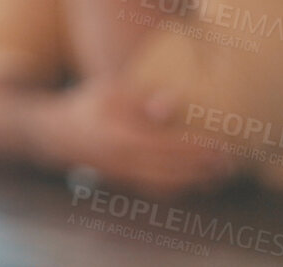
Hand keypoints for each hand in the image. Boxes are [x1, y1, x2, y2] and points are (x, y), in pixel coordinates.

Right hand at [36, 76, 233, 198]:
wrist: (53, 134)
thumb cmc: (86, 105)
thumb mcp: (110, 91)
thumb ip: (142, 97)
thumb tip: (174, 103)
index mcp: (121, 138)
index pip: (169, 147)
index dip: (197, 149)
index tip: (220, 146)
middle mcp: (123, 162)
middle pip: (172, 171)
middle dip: (202, 169)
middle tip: (229, 163)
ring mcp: (122, 176)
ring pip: (166, 185)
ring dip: (194, 181)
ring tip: (217, 174)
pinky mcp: (122, 182)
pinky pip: (154, 190)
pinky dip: (176, 188)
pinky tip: (192, 180)